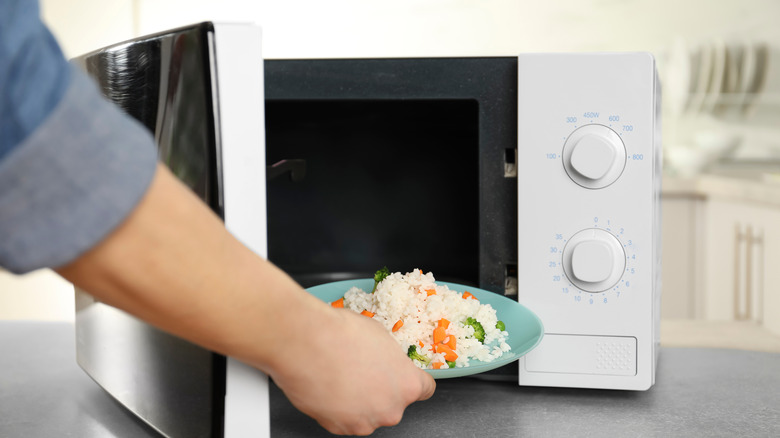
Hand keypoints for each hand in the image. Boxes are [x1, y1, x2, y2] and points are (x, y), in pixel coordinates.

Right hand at [266, 305, 435, 434]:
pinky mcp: (338, 428)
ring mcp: (363, 422)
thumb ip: (390, 357)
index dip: (411, 380)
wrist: (306, 342)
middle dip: (380, 390)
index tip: (402, 377)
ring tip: (342, 377)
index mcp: (408, 385)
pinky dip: (338, 408)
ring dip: (359, 401)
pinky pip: (344, 420)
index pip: (425, 390)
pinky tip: (330, 386)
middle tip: (363, 371)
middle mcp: (390, 410)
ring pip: (368, 414)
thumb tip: (385, 360)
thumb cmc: (341, 335)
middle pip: (393, 404)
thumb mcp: (381, 336)